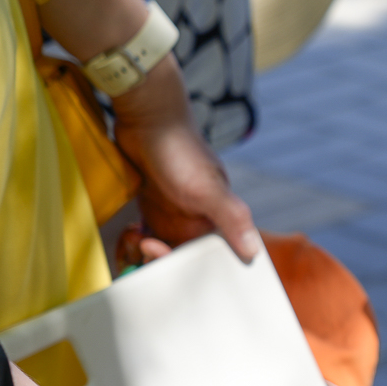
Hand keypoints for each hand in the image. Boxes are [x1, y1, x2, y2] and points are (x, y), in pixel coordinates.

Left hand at [110, 64, 257, 262]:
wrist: (148, 118)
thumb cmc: (180, 150)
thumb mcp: (207, 188)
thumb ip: (233, 219)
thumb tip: (254, 252)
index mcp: (220, 219)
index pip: (214, 256)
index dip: (193, 267)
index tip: (168, 258)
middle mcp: (200, 221)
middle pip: (185, 258)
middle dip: (164, 262)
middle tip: (145, 249)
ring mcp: (176, 215)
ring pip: (164, 249)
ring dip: (146, 253)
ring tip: (134, 239)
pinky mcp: (154, 208)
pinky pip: (147, 236)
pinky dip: (138, 240)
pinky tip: (131, 232)